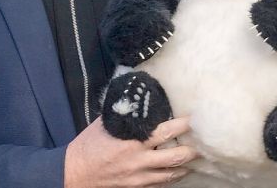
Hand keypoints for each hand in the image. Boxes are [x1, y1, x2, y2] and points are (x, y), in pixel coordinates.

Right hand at [64, 116, 197, 187]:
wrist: (73, 174)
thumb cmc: (88, 145)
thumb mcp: (105, 124)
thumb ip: (124, 114)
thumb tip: (138, 98)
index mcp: (132, 142)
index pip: (165, 132)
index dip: (183, 125)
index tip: (194, 119)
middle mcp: (138, 161)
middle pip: (175, 157)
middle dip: (192, 150)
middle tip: (204, 142)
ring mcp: (138, 178)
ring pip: (171, 174)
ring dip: (186, 166)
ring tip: (197, 158)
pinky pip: (160, 185)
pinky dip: (172, 178)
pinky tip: (179, 172)